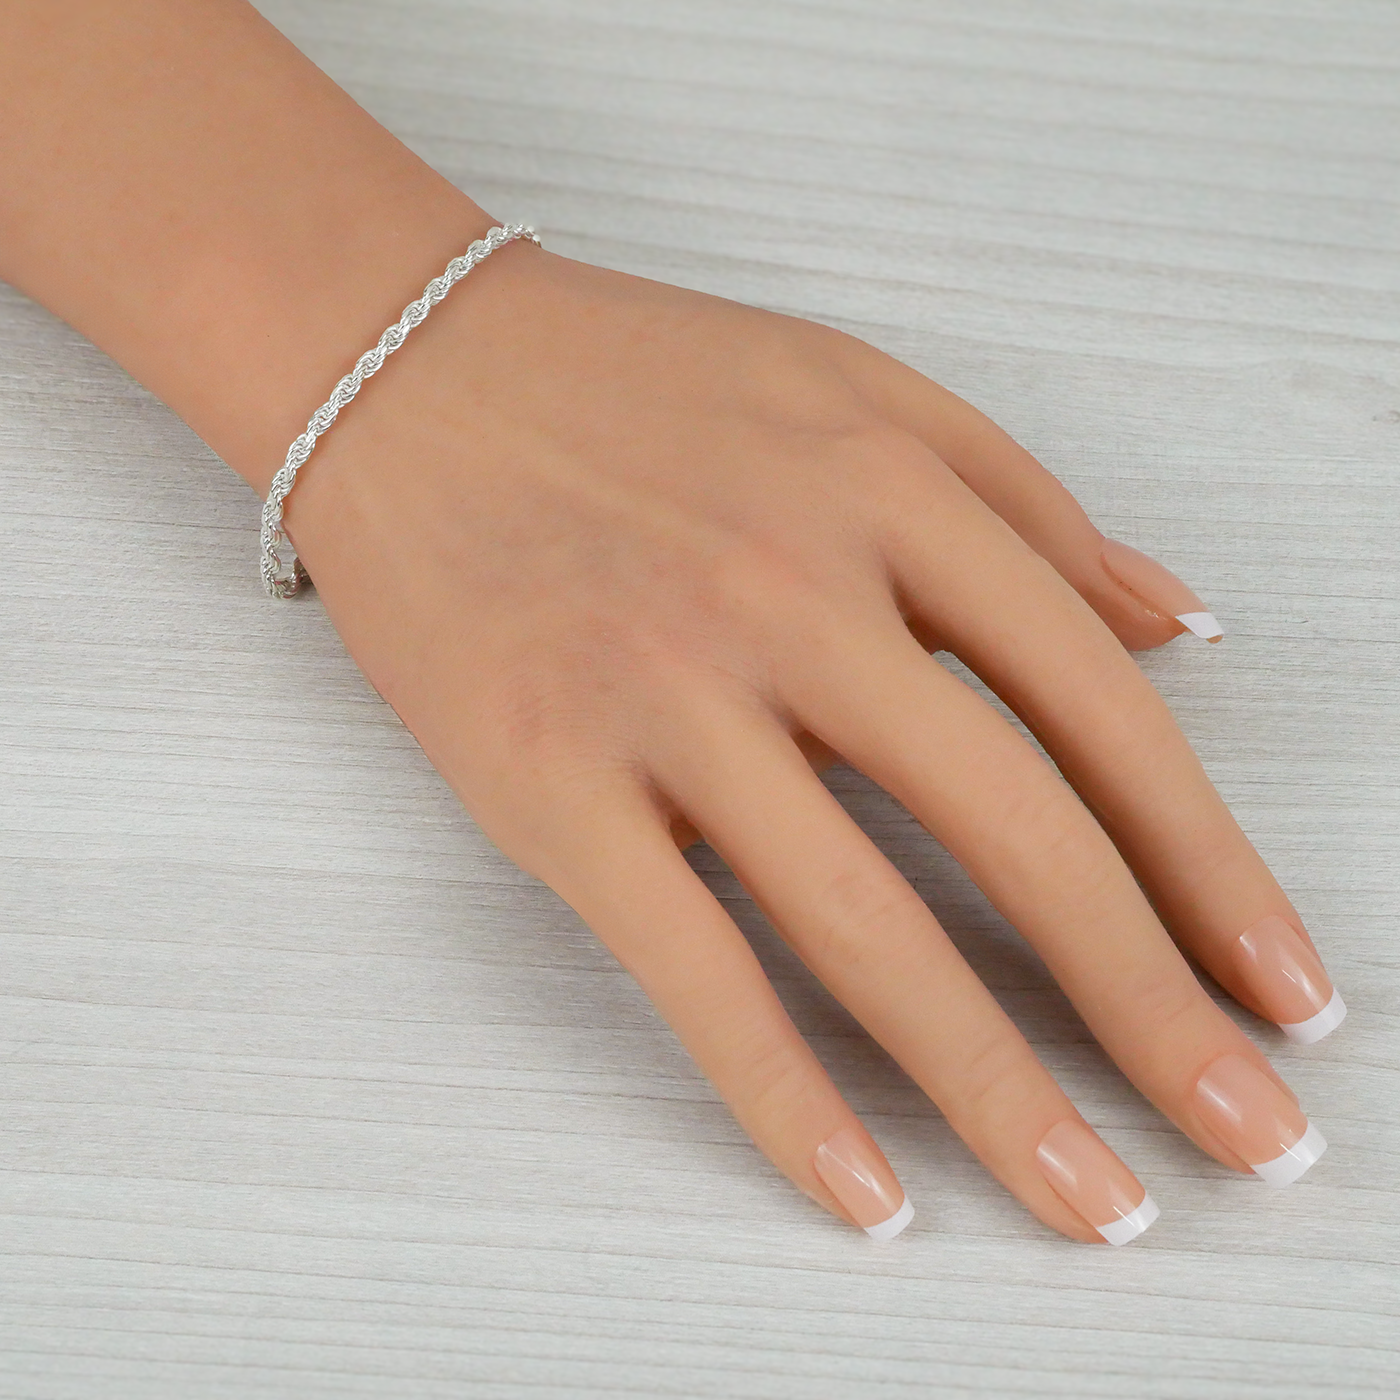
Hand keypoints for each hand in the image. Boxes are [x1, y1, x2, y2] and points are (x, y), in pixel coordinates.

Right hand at [281, 238, 1341, 1243]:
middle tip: (1241, 1135)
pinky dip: (782, 1091)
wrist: (406, 367)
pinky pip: (688, 961)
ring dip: (998, 1087)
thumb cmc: (629, 378)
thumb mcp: (858, 391)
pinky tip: (867, 1188)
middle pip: (1018, 836)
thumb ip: (1028, 504)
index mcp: (892, 495)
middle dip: (1151, 1009)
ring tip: (1090, 1198)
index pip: (1102, 715)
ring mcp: (666, 692)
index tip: (1281, 987)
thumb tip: (1172, 627)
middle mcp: (795, 595)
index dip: (1211, 869)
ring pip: (867, 924)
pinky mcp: (548, 778)